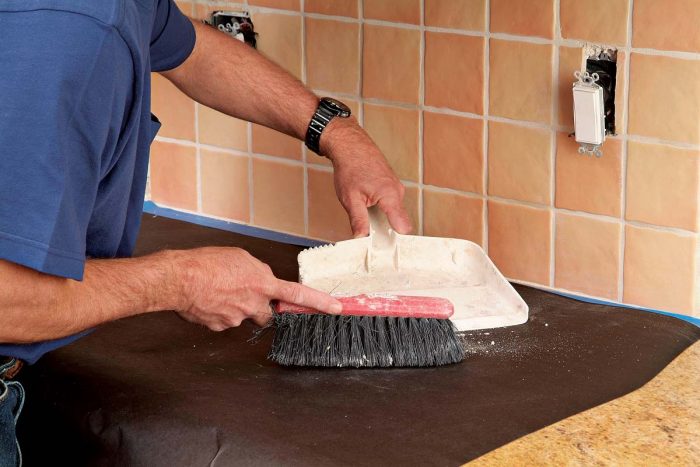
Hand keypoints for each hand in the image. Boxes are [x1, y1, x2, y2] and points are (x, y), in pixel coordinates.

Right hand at [172, 247, 341, 329]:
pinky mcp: (221, 327)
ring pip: (243, 314)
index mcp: (262, 283)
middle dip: (261, 306)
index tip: (337, 308)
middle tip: (243, 293)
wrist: (179, 279)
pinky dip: (218, 311)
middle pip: (267, 312)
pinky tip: (207, 299)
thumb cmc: (207, 263)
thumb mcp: (240, 257)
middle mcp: (254, 304)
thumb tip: (262, 279)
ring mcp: (238, 318)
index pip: (298, 295)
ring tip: (216, 289)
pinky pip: (225, 320)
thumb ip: (257, 271)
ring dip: (234, 304)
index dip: (319, 302)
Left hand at [321, 117, 412, 237]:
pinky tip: (366, 202)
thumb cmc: (350, 167)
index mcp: (390, 196)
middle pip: (397, 222)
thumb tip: (362, 239)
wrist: (350, 145)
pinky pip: (389, 204)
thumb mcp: (350, 199)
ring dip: (379, 217)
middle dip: (383, 230)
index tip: (386, 249)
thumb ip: (359, 221)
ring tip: (363, 210)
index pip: (403, 226)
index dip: (395, 240)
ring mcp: (396, 188)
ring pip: (392, 212)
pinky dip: (379, 208)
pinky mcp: (392, 185)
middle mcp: (397, 192)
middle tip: (366, 232)